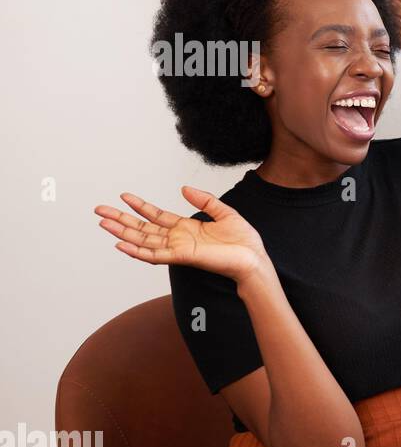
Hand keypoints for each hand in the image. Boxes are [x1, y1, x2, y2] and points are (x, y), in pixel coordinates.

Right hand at [94, 188, 268, 282]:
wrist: (253, 258)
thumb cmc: (243, 241)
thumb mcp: (224, 212)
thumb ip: (204, 200)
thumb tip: (184, 188)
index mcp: (186, 228)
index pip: (156, 216)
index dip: (140, 206)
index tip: (124, 196)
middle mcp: (178, 239)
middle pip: (142, 228)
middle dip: (121, 219)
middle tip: (99, 210)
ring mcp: (177, 249)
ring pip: (143, 240)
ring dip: (122, 233)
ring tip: (103, 224)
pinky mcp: (182, 257)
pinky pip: (155, 255)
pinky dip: (136, 251)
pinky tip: (120, 245)